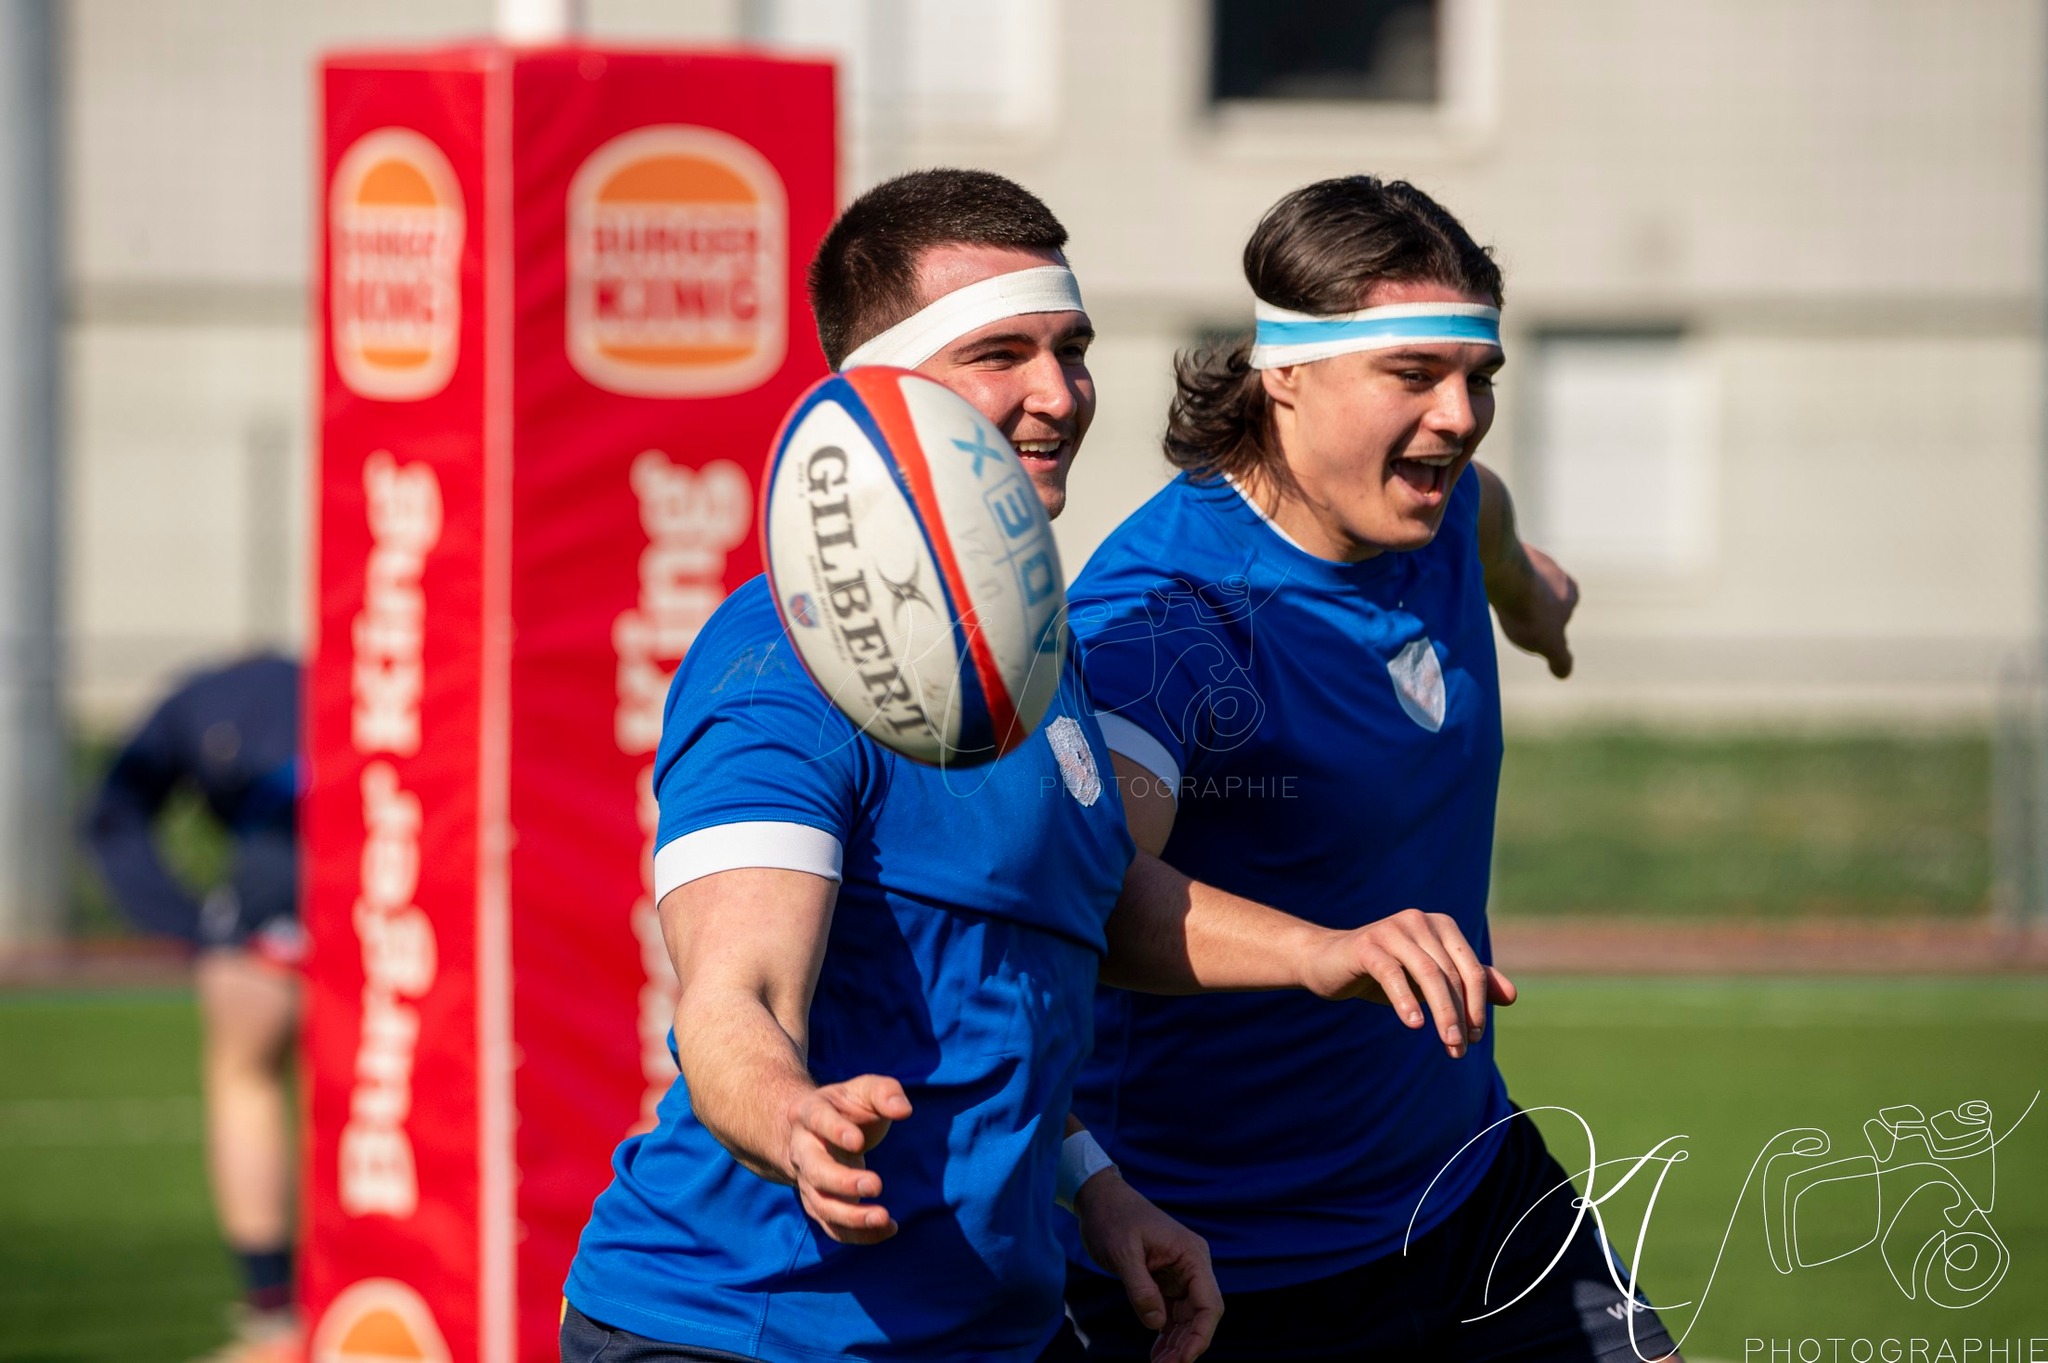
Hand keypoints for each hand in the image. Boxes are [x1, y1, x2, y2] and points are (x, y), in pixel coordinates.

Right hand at [783, 1074, 913, 1243]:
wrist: (817, 1130)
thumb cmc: (848, 1107)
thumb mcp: (865, 1090)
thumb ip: (885, 1093)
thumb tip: (904, 1109)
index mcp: (809, 1113)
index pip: (818, 1120)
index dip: (835, 1131)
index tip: (859, 1142)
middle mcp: (802, 1149)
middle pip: (814, 1170)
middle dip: (842, 1182)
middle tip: (876, 1185)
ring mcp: (807, 1181)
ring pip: (821, 1205)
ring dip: (851, 1217)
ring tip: (884, 1218)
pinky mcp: (819, 1204)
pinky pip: (833, 1226)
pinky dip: (858, 1234)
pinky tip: (887, 1229)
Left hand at [1075, 1172, 1221, 1362]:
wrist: (1100, 1199)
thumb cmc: (1113, 1218)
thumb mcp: (1123, 1252)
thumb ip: (1140, 1288)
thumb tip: (1156, 1324)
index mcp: (1192, 1255)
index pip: (1209, 1304)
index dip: (1200, 1336)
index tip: (1182, 1360)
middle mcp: (1192, 1267)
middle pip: (1201, 1316)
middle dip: (1186, 1345)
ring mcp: (1179, 1275)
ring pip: (1187, 1319)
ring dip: (1176, 1344)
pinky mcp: (1164, 1281)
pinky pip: (1172, 1314)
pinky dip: (1166, 1334)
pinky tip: (1157, 1354)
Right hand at [1297, 909, 1516, 1057]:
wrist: (1328, 962)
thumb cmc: (1385, 971)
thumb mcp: (1429, 979)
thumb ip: (1468, 982)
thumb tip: (1512, 996)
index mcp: (1441, 925)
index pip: (1472, 970)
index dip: (1478, 1006)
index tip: (1475, 1038)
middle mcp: (1420, 921)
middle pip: (1452, 974)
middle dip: (1460, 1015)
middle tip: (1459, 1049)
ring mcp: (1393, 930)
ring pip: (1428, 974)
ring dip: (1442, 1013)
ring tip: (1447, 1044)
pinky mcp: (1367, 944)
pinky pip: (1393, 974)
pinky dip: (1407, 1001)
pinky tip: (1414, 1024)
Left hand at [1494, 543, 1577, 678]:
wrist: (1502, 572)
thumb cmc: (1528, 610)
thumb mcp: (1550, 643)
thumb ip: (1561, 659)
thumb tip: (1564, 673)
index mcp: (1571, 590)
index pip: (1561, 614)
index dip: (1545, 628)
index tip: (1529, 632)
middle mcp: (1555, 570)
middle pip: (1541, 595)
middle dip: (1528, 607)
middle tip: (1510, 617)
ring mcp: (1531, 556)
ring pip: (1520, 581)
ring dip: (1510, 592)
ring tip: (1495, 604)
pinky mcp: (1505, 549)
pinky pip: (1501, 569)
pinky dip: (1495, 580)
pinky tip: (1482, 589)